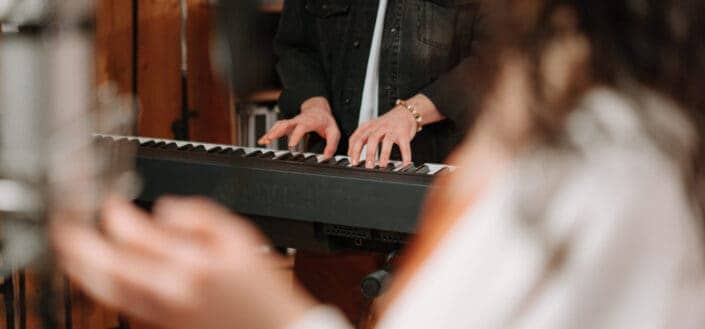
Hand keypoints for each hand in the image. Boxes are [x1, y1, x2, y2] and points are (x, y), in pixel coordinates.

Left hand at [53, 197, 315, 328]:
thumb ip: (200, 215)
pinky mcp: (159, 323)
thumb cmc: (260, 287)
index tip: (110, 199)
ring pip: (106, 289)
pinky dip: (100, 284)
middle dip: (80, 240)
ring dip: (81, 265)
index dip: (114, 211)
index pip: (135, 233)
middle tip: (67, 221)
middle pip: (107, 264)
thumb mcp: (241, 237)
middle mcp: (169, 289)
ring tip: (69, 246)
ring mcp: (161, 310)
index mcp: (192, 262)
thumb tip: (163, 209)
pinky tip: (97, 272)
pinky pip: (118, 302)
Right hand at [258, 97, 340, 158]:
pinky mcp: (288, 125)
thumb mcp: (334, 132)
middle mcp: (298, 120)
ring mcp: (292, 122)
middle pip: (286, 123)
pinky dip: (269, 133)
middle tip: (271, 139)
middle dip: (277, 131)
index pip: (301, 127)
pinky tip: (262, 140)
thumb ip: (331, 145)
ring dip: (271, 132)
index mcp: (310, 121)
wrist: (318, 110)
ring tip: (264, 141)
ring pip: (279, 125)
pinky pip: (277, 127)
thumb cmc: (325, 121)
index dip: (295, 135)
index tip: (291, 144)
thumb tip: (326, 157)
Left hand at [348, 106, 416, 167]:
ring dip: (384, 155)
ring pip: (387, 141)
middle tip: (368, 166)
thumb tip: (351, 154)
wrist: (405, 113)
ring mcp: (392, 130)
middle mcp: (380, 127)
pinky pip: (404, 145)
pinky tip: (404, 164)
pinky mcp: (404, 134)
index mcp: (370, 127)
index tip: (353, 161)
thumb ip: (363, 139)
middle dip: (369, 154)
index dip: (354, 150)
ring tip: (382, 166)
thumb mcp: (372, 128)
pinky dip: (405, 156)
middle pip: (372, 139)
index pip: (358, 137)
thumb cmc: (388, 123)